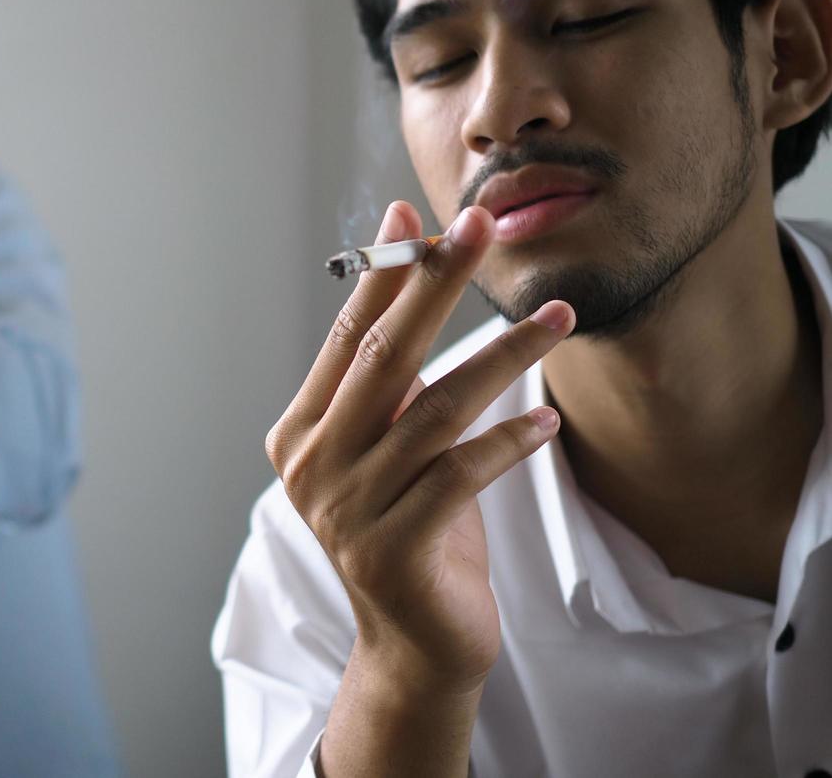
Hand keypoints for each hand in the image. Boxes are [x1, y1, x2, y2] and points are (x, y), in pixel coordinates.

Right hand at [266, 201, 574, 693]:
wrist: (415, 642)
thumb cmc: (411, 531)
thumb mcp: (390, 454)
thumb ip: (391, 394)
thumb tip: (420, 291)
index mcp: (299, 434)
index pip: (344, 338)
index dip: (380, 273)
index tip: (412, 214)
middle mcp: (311, 467)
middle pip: (383, 356)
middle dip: (435, 283)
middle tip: (481, 224)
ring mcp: (347, 510)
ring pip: (434, 409)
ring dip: (503, 355)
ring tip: (557, 317)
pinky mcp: (394, 548)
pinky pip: (461, 473)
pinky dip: (509, 441)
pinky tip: (547, 417)